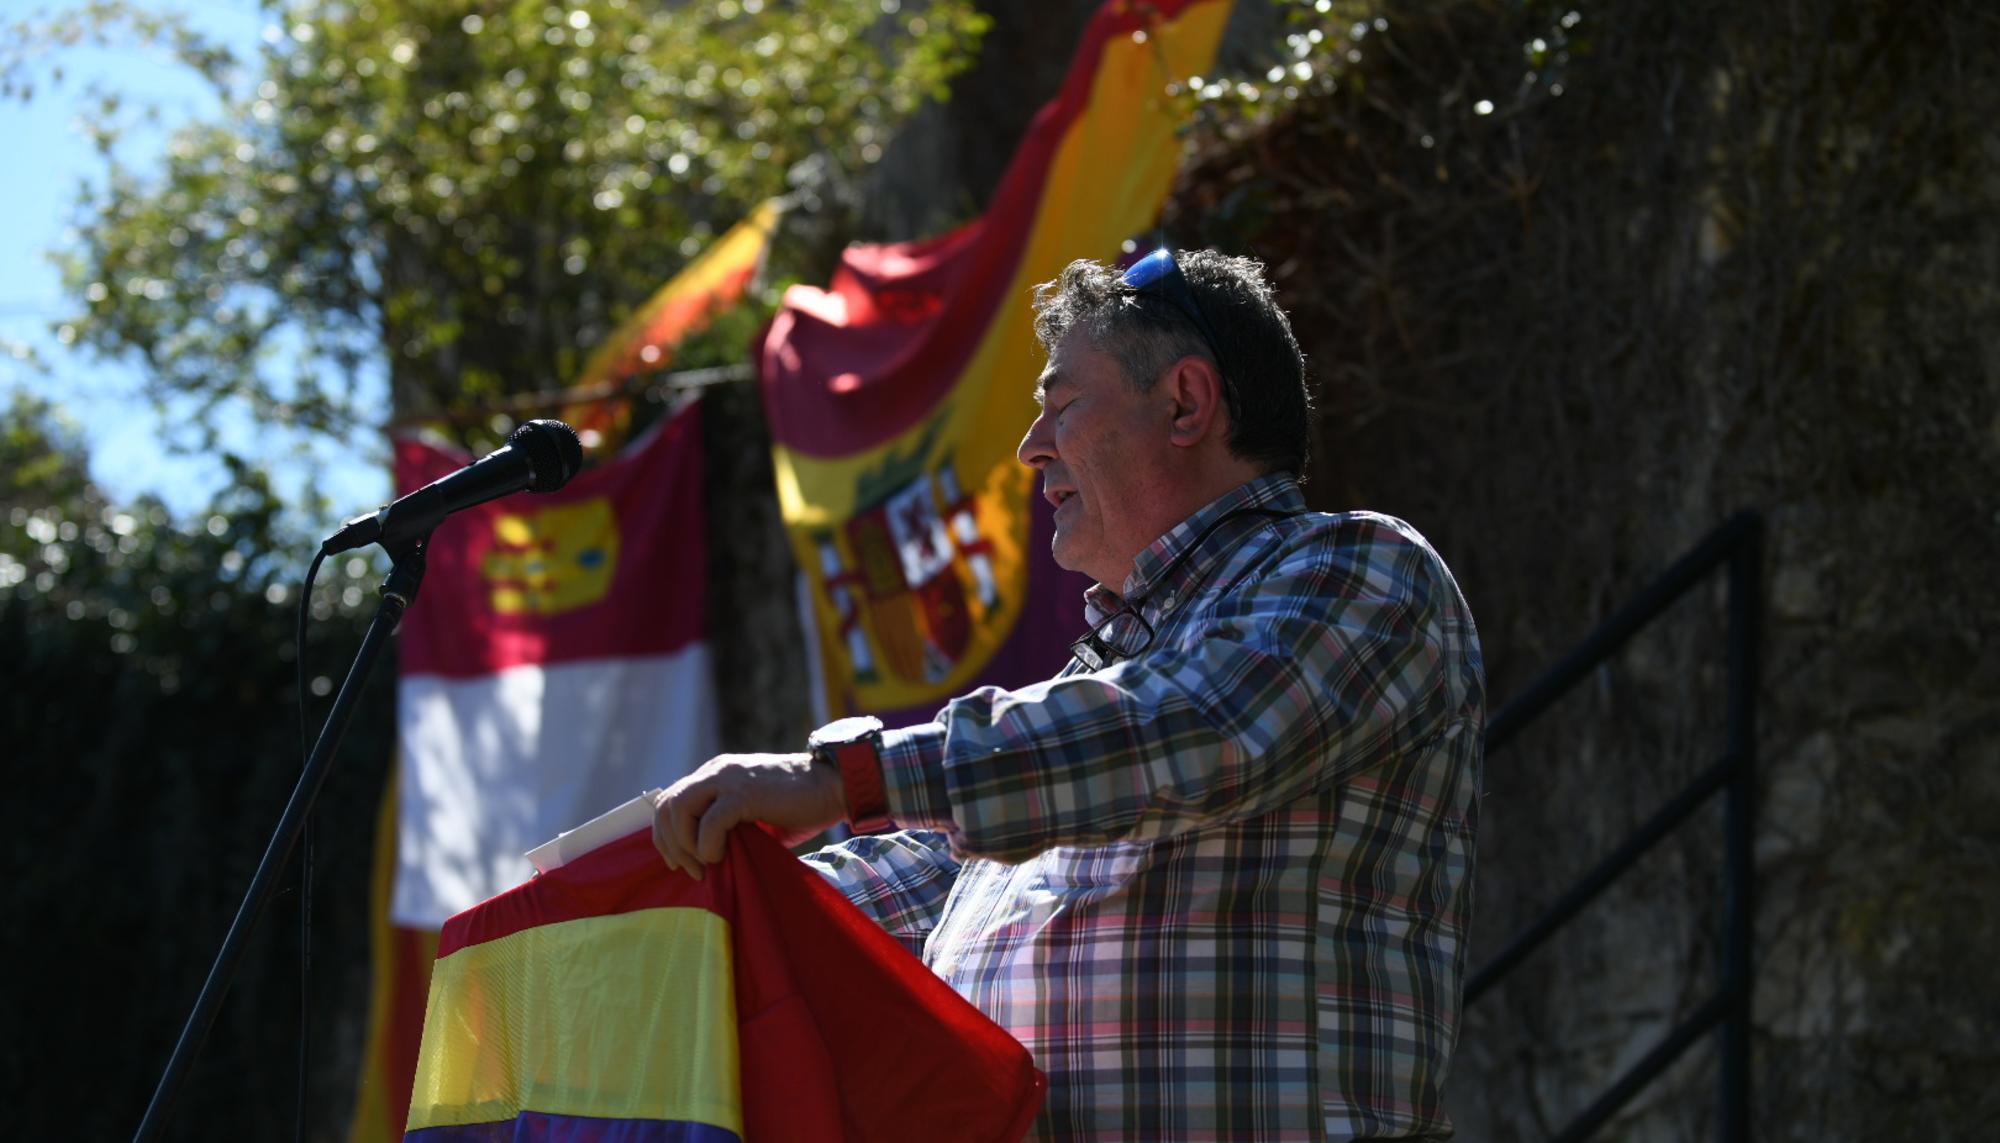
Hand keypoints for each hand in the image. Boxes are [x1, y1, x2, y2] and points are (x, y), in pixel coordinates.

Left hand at [651, 752, 845, 879]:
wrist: (835, 787)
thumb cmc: (800, 807)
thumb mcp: (753, 813)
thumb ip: (726, 824)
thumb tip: (703, 859)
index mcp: (716, 773)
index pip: (669, 800)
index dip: (666, 835)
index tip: (680, 862)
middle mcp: (716, 771)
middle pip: (667, 805)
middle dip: (670, 844)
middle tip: (690, 870)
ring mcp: (728, 779)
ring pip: (679, 810)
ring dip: (686, 845)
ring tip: (706, 865)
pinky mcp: (744, 793)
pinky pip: (710, 822)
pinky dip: (708, 845)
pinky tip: (722, 857)